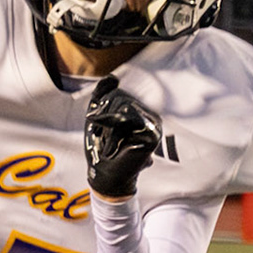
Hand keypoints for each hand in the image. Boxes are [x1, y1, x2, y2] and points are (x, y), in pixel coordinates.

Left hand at [83, 76, 160, 198]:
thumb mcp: (97, 116)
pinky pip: (127, 120)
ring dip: (107, 127)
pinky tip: (113, 149)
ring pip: (123, 106)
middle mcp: (151, 115)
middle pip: (120, 97)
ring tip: (109, 144)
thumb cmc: (101, 147)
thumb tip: (114, 77)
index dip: (101, 107)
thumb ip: (103, 94)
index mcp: (140, 111)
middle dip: (103, 117)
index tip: (98, 127)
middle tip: (103, 138)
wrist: (105, 175)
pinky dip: (113, 135)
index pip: (117, 92)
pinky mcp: (152, 134)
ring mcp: (155, 124)